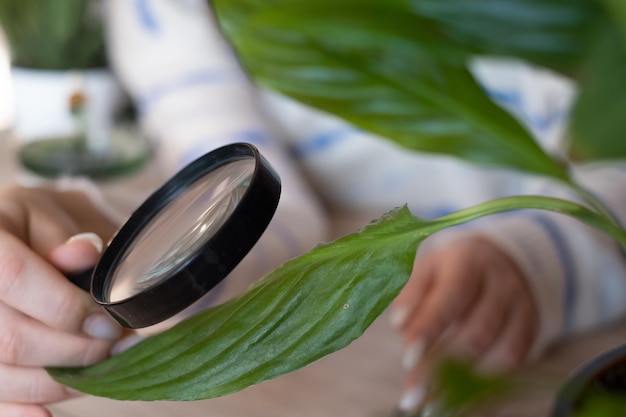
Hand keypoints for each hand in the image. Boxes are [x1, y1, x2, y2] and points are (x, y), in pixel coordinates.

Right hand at [0, 186, 122, 416]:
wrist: (1, 240)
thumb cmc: (23, 228)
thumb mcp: (44, 216)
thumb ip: (63, 240)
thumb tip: (86, 253)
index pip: (16, 278)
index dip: (68, 307)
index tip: (110, 323)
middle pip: (12, 338)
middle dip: (75, 351)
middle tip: (116, 350)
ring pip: (2, 375)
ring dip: (60, 382)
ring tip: (100, 372)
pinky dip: (20, 411)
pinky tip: (48, 414)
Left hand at [390, 235, 538, 410]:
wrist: (503, 259)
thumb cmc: (452, 269)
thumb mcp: (428, 268)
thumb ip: (412, 293)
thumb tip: (399, 324)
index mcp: (469, 262)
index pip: (453, 296)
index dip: (431, 328)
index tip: (408, 359)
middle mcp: (502, 285)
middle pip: (477, 332)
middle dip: (442, 367)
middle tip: (412, 395)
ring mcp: (522, 310)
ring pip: (500, 353)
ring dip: (465, 385)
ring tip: (431, 406)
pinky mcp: (532, 332)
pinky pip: (513, 366)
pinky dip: (488, 389)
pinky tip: (459, 405)